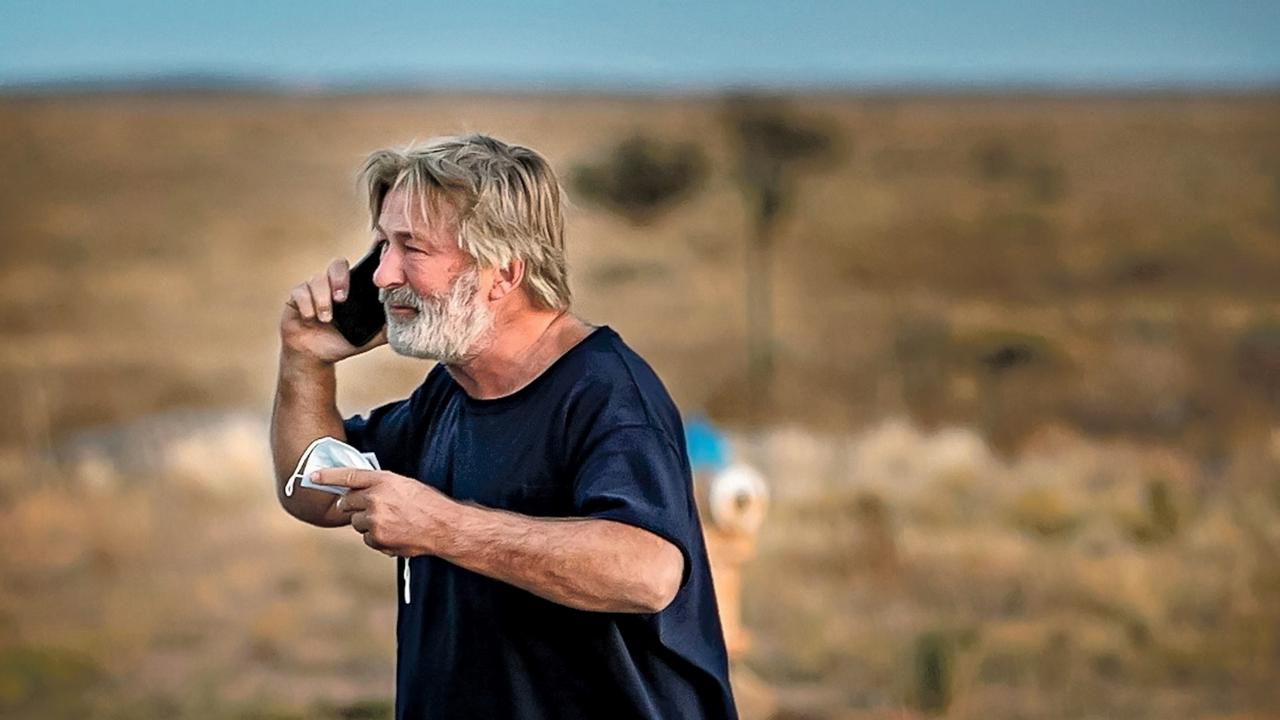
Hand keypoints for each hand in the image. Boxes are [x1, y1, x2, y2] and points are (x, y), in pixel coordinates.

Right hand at [280, 257, 386, 364]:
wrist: (316, 357)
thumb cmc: (343, 341)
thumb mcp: (369, 336)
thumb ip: (387, 327)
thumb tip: (408, 319)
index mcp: (352, 288)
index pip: (358, 266)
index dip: (365, 260)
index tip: (371, 265)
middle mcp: (332, 284)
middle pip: (337, 264)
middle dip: (340, 279)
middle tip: (342, 299)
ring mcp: (313, 289)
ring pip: (317, 280)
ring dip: (323, 300)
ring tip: (326, 319)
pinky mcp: (296, 297)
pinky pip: (300, 293)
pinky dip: (307, 306)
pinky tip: (311, 318)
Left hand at [313, 468, 453, 556]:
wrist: (443, 526)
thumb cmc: (428, 504)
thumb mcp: (404, 485)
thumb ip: (380, 486)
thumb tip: (360, 491)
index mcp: (383, 480)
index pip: (349, 475)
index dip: (328, 476)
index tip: (312, 476)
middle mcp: (375, 498)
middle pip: (347, 502)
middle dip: (351, 505)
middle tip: (367, 508)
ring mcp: (374, 520)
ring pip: (356, 522)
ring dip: (367, 523)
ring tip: (391, 522)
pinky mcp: (376, 538)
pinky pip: (366, 538)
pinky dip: (376, 538)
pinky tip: (395, 533)